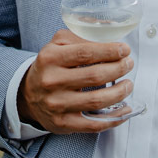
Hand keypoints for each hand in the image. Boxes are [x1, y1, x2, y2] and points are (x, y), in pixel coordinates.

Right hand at [17, 29, 133, 133]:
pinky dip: (115, 117)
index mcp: (50, 58)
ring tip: (128, 84)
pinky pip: (94, 123)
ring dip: (120, 92)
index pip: (85, 53)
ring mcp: (57, 104)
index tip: (125, 50)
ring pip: (97, 100)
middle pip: (95, 76)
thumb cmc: (50, 67)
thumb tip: (110, 33)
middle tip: (128, 64)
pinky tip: (125, 108)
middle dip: (119, 69)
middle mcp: (51, 81)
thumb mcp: (57, 44)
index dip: (109, 51)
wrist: (28, 95)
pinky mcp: (63, 123)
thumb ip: (80, 36)